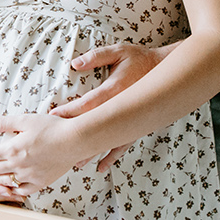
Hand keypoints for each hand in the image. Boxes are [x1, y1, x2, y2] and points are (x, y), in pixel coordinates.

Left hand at [0, 113, 87, 193]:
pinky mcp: (40, 183)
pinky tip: (6, 190)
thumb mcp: (26, 120)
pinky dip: (11, 191)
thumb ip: (4, 122)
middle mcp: (18, 166)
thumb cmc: (52, 127)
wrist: (75, 141)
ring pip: (4, 183)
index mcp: (12, 149)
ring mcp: (29, 177)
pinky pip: (22, 191)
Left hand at [50, 42, 168, 171]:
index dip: (70, 110)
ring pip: (108, 140)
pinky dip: (111, 156)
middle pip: (96, 126)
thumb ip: (97, 56)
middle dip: (76, 134)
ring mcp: (130, 120)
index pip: (88, 103)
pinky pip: (122, 145)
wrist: (166, 72)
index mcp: (116, 90)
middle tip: (58, 144)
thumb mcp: (119, 52)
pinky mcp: (135, 126)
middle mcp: (123, 109)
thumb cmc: (140, 59)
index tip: (53, 116)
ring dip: (92, 151)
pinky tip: (101, 167)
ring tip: (76, 164)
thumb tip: (76, 63)